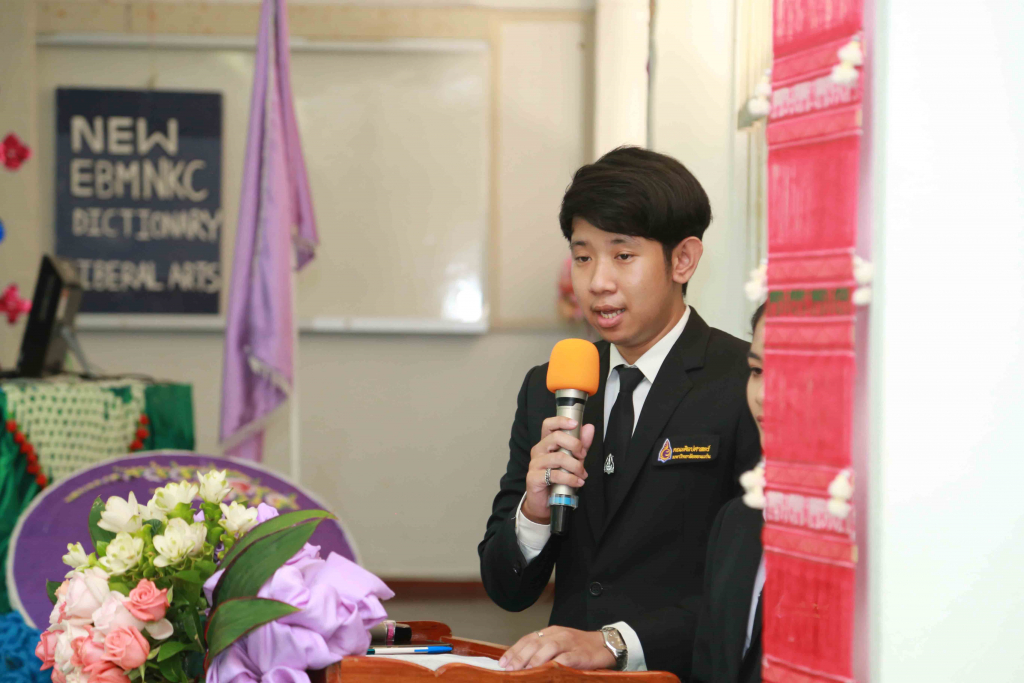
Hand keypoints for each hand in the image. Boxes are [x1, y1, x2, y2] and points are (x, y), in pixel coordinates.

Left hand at [498, 626, 614, 670]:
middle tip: (510, 670)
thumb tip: (521, 663)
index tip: (503, 663)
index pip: (528, 639)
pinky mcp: (580, 654)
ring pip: (549, 648)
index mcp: (551, 632)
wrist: (604, 645)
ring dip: (535, 660)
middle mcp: (558, 635)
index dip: (514, 651)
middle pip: (535, 643)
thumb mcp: (559, 644)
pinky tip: (546, 671)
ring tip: (525, 671)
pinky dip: (555, 664)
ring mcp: (570, 643)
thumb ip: (542, 650)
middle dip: (520, 657)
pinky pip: (566, 658)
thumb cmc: (579, 647)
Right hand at [522, 417, 594, 523]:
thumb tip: (589, 427)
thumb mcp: (572, 460)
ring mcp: (535, 464)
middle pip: (556, 437)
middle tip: (583, 456)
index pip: (549, 424)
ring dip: (576, 466)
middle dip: (575, 445)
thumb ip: (580, 444)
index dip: (561, 421)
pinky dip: (570, 479)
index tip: (575, 424)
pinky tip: (578, 482)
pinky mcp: (534, 477)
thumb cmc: (558, 479)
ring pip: (558, 457)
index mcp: (546, 443)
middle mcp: (538, 450)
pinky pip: (555, 475)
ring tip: (583, 474)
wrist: (544, 503)